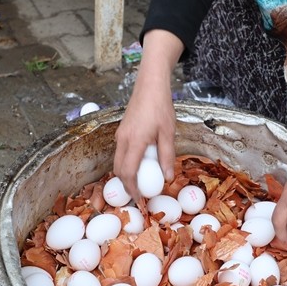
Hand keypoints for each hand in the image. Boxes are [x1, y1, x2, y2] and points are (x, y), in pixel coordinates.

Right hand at [113, 30, 183, 200]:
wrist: (149, 85)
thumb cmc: (161, 107)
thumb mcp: (168, 133)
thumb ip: (167, 156)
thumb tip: (168, 177)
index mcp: (134, 141)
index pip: (128, 172)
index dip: (132, 189)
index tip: (140, 199)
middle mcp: (122, 139)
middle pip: (119, 169)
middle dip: (127, 185)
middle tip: (140, 195)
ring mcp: (120, 135)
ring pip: (118, 161)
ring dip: (126, 174)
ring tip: (141, 182)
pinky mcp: (121, 131)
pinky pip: (120, 152)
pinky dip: (127, 163)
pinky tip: (140, 164)